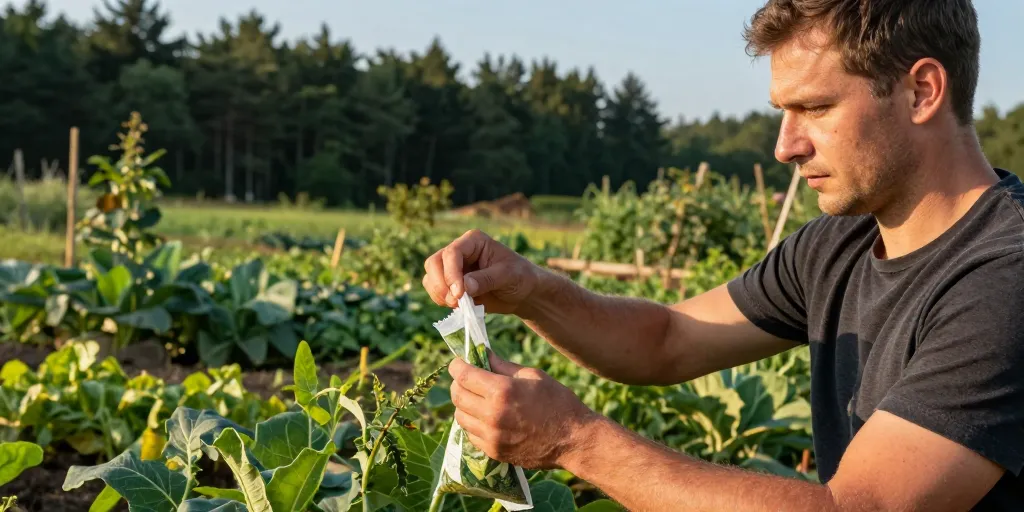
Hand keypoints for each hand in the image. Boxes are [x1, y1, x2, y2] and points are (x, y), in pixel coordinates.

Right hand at [422, 229, 542, 314]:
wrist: (523, 293)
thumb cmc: (520, 277)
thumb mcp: (508, 276)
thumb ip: (486, 279)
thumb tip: (465, 287)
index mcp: (473, 241)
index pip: (452, 253)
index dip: (451, 273)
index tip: (459, 294)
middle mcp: (459, 251)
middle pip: (434, 263)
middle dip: (441, 284)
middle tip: (456, 302)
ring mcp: (453, 268)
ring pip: (431, 277)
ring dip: (440, 294)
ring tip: (460, 305)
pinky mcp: (451, 284)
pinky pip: (435, 290)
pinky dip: (441, 300)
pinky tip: (458, 306)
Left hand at [447, 350, 598, 469]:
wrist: (573, 440)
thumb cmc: (557, 401)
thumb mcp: (533, 375)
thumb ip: (503, 366)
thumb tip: (483, 353)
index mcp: (502, 391)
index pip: (464, 376)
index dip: (457, 366)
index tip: (457, 363)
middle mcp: (492, 414)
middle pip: (457, 396)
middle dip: (458, 384)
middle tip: (466, 379)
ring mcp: (491, 436)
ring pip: (460, 416)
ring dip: (463, 405)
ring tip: (476, 399)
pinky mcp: (494, 452)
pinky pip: (470, 435)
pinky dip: (473, 424)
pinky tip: (485, 418)